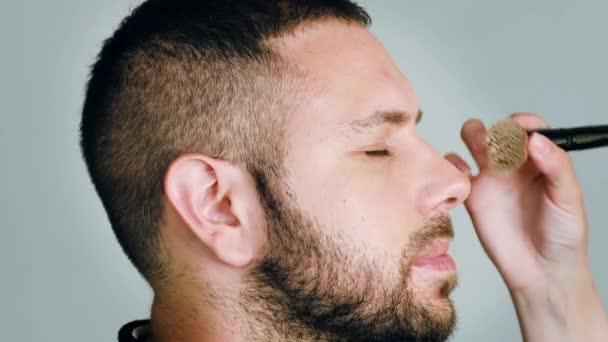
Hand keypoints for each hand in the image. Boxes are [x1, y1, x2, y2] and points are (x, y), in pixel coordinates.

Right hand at [446, 113, 606, 340]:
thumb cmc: (563, 237)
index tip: (520, 131)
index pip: (528, 128)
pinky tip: (464, 175)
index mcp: (540, 161)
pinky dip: (452, 164)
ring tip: (481, 152)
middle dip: (494, 129)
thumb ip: (556, 166)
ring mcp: (492, 179)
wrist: (541, 272)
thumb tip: (536, 140)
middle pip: (497, 129)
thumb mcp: (569, 198)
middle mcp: (515, 166)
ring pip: (474, 140)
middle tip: (499, 148)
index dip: (522, 123)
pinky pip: (456, 170)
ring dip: (473, 136)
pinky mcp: (473, 196)